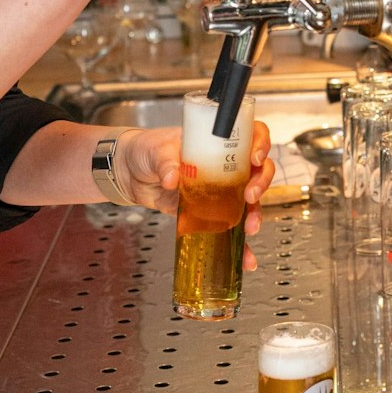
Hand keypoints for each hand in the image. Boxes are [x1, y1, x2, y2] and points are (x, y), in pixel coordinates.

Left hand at [116, 121, 278, 269]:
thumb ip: (165, 162)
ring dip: (255, 213)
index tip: (255, 158)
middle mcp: (224, 164)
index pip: (250, 135)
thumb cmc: (147, 150)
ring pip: (249, 200)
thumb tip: (172, 178)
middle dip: (261, 183)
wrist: (130, 173)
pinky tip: (246, 257)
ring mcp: (219, 189)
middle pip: (257, 170)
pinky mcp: (209, 212)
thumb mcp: (156, 149)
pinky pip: (229, 227)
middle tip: (250, 195)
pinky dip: (239, 244)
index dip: (260, 143)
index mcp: (216, 142)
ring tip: (250, 226)